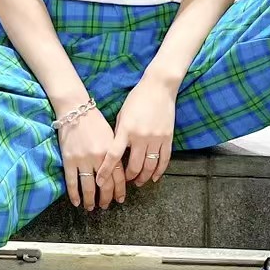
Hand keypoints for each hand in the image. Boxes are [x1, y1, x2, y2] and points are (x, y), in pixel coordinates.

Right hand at [58, 108, 125, 210]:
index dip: (119, 191)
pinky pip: (72, 182)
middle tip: (106, 206)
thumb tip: (119, 172)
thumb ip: (115, 153)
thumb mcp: (111, 136)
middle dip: (106, 198)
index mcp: (111, 152)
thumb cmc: (95, 121)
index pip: (118, 177)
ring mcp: (83, 160)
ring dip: (91, 200)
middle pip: (105, 185)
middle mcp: (99, 158)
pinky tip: (76, 202)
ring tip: (91, 207)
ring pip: (89, 187)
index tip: (119, 199)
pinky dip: (74, 194)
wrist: (75, 109)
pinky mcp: (69, 160)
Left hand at [98, 74, 176, 188]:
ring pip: (149, 167)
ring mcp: (156, 138)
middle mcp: (141, 137)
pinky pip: (164, 160)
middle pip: (134, 166)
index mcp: (126, 130)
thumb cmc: (137, 98)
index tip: (101, 182)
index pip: (114, 156)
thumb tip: (115, 152)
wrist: (159, 86)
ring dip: (143, 178)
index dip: (106, 171)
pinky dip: (159, 171)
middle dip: (128, 178)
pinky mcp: (168, 138)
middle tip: (124, 182)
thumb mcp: (122, 115)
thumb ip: (119, 134)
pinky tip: (154, 177)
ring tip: (138, 182)